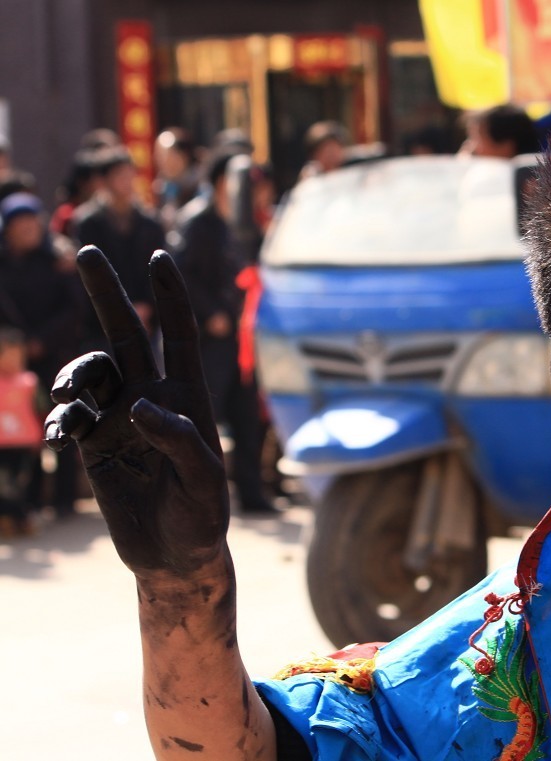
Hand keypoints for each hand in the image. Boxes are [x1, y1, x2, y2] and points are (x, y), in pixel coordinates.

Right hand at [44, 246, 228, 577]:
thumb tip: (139, 405)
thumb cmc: (202, 515)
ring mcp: (119, 419)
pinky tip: (64, 434)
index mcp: (187, 397)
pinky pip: (71, 417)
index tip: (158, 257)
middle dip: (108, 293)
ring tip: (69, 395)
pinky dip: (62, 418)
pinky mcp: (95, 446)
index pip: (177, 336)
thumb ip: (179, 440)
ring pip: (91, 373)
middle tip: (88, 252)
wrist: (176, 555)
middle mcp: (152, 398)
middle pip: (126, 335)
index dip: (170, 297)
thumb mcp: (203, 480)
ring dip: (76, 373)